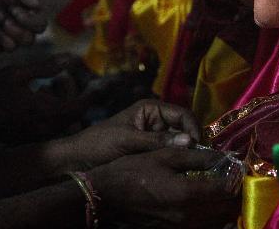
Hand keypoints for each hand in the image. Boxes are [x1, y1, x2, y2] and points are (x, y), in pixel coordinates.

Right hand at [0, 55, 88, 141]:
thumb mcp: (18, 73)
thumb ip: (46, 67)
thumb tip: (70, 60)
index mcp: (43, 110)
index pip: (76, 107)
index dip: (89, 98)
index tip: (95, 87)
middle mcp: (43, 127)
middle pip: (71, 117)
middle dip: (74, 100)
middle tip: (64, 84)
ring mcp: (36, 137)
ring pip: (62, 125)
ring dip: (63, 108)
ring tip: (48, 90)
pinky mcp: (28, 140)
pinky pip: (50, 130)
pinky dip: (52, 117)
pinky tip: (38, 102)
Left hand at [66, 99, 199, 168]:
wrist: (79, 158)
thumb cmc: (100, 143)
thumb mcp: (129, 140)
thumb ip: (157, 141)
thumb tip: (189, 141)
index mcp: (151, 108)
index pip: (182, 114)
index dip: (193, 128)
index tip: (197, 146)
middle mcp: (156, 119)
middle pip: (184, 128)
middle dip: (191, 141)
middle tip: (199, 160)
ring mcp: (155, 135)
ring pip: (179, 142)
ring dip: (185, 152)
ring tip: (191, 166)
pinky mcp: (152, 150)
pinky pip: (170, 153)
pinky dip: (176, 160)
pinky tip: (180, 169)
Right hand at [91, 147, 239, 227]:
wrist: (106, 197)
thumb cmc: (134, 170)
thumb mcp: (164, 156)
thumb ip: (196, 157)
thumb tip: (223, 156)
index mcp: (187, 194)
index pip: (226, 190)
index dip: (236, 178)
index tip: (238, 168)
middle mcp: (189, 216)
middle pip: (226, 210)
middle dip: (234, 195)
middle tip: (235, 180)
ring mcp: (182, 228)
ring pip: (217, 222)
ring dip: (226, 208)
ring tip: (224, 192)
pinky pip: (203, 227)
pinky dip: (212, 218)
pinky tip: (209, 206)